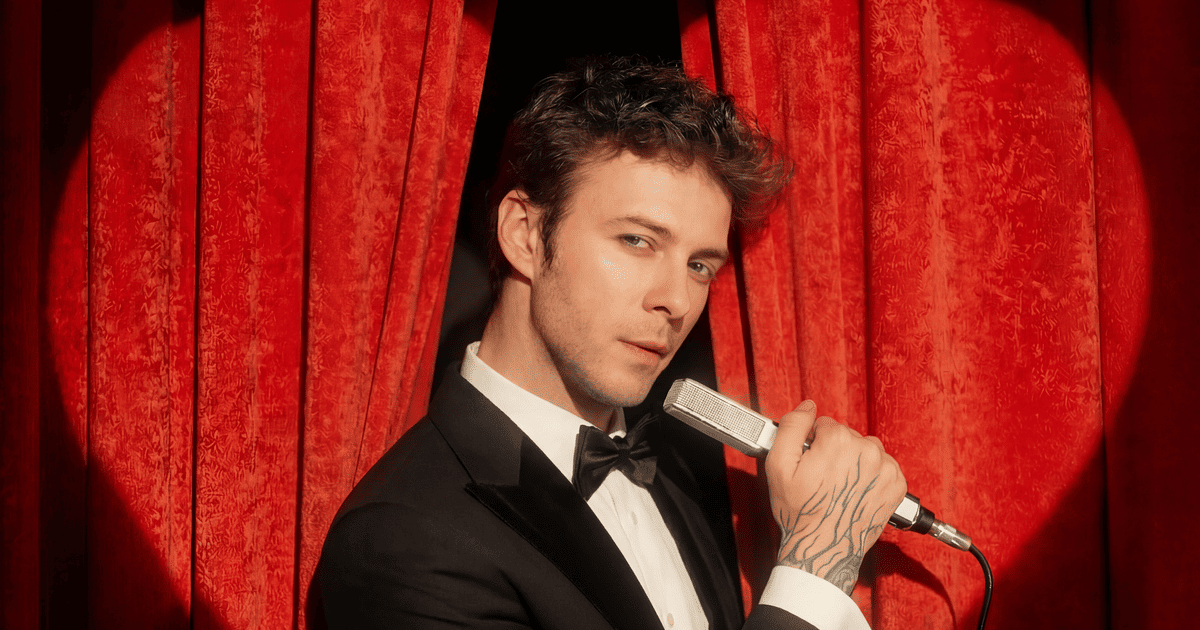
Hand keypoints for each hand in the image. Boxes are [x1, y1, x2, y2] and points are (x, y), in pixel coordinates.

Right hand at [765, 400, 906, 594]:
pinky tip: (857, 492)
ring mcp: (885, 469)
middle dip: (835, 452)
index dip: (813, 444)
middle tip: (822, 479)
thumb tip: (806, 407)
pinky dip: (872, 476)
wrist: (824, 548)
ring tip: (840, 486)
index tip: (810, 464)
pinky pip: (883, 467)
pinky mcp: (896, 485)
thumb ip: (791, 427)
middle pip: (847, 436)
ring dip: (855, 462)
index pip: (825, 425)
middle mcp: (867, 451)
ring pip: (866, 450)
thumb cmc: (801, 513)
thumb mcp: (778, 466)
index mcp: (839, 441)